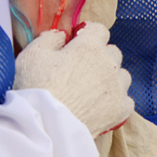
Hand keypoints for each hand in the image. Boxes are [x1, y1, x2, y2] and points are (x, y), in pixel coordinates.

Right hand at [13, 22, 134, 136]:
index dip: (87, 34)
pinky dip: (115, 101)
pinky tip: (100, 107)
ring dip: (110, 78)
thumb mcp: (31, 56)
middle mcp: (109, 64)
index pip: (98, 30)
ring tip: (90, 90)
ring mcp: (118, 87)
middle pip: (112, 52)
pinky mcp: (121, 109)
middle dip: (99, 56)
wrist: (45, 127)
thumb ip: (49, 39)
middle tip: (80, 70)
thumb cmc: (36, 88)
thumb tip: (62, 35)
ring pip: (121, 75)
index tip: (77, 42)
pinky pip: (125, 99)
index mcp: (89, 47)